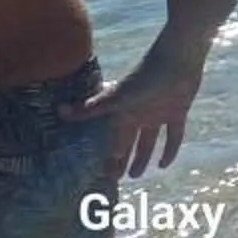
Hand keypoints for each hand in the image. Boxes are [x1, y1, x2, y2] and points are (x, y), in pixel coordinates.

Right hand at [63, 38, 206, 178]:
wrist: (178, 58)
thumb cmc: (146, 76)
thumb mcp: (116, 97)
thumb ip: (90, 108)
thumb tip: (59, 111)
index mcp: (123, 112)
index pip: (113, 139)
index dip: (109, 155)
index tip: (102, 174)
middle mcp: (139, 114)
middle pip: (129, 142)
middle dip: (123, 159)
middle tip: (117, 179)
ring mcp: (158, 113)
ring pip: (149, 141)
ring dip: (143, 157)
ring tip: (136, 175)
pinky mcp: (178, 112)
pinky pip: (173, 135)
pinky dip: (170, 149)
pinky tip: (164, 165)